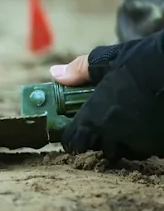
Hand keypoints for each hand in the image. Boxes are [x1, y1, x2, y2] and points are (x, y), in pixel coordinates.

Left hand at [49, 35, 163, 159]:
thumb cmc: (146, 61)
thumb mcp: (109, 60)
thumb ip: (80, 71)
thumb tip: (56, 74)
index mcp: (95, 117)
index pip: (73, 142)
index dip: (74, 136)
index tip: (78, 128)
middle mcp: (115, 136)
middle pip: (101, 148)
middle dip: (103, 137)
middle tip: (111, 118)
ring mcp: (140, 144)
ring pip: (127, 151)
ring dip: (127, 140)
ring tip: (134, 118)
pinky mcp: (161, 147)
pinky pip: (150, 150)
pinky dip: (149, 139)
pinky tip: (152, 121)